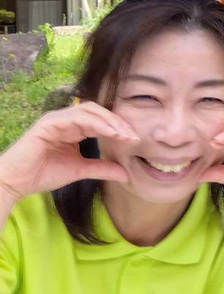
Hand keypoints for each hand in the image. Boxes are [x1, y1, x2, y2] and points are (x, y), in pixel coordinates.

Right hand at [0, 102, 133, 202]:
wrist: (17, 182)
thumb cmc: (43, 174)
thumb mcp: (81, 170)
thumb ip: (102, 168)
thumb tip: (127, 174)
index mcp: (74, 128)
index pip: (102, 121)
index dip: (119, 128)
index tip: (135, 140)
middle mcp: (66, 120)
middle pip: (99, 112)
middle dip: (118, 122)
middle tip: (134, 136)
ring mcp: (57, 118)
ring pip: (90, 111)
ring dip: (110, 121)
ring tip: (124, 134)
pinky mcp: (49, 122)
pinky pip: (78, 117)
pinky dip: (97, 123)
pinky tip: (109, 132)